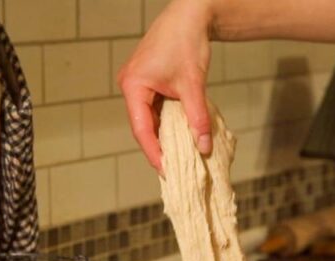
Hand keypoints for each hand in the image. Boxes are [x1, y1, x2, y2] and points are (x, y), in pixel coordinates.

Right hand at [118, 0, 213, 171]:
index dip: (154, 152)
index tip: (166, 171)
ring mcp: (138, 82)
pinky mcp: (148, 79)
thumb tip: (203, 146)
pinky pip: (154, 107)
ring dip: (164, 134)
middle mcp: (130, 85)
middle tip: (174, 169)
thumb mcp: (193, 85)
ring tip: (179, 156)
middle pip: (143, 125)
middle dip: (159, 146)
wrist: (191, 15)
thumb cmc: (187, 43)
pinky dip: (167, 121)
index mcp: (133, 86)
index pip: (141, 129)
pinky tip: (181, 133)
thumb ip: (197, 118)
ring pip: (149, 117)